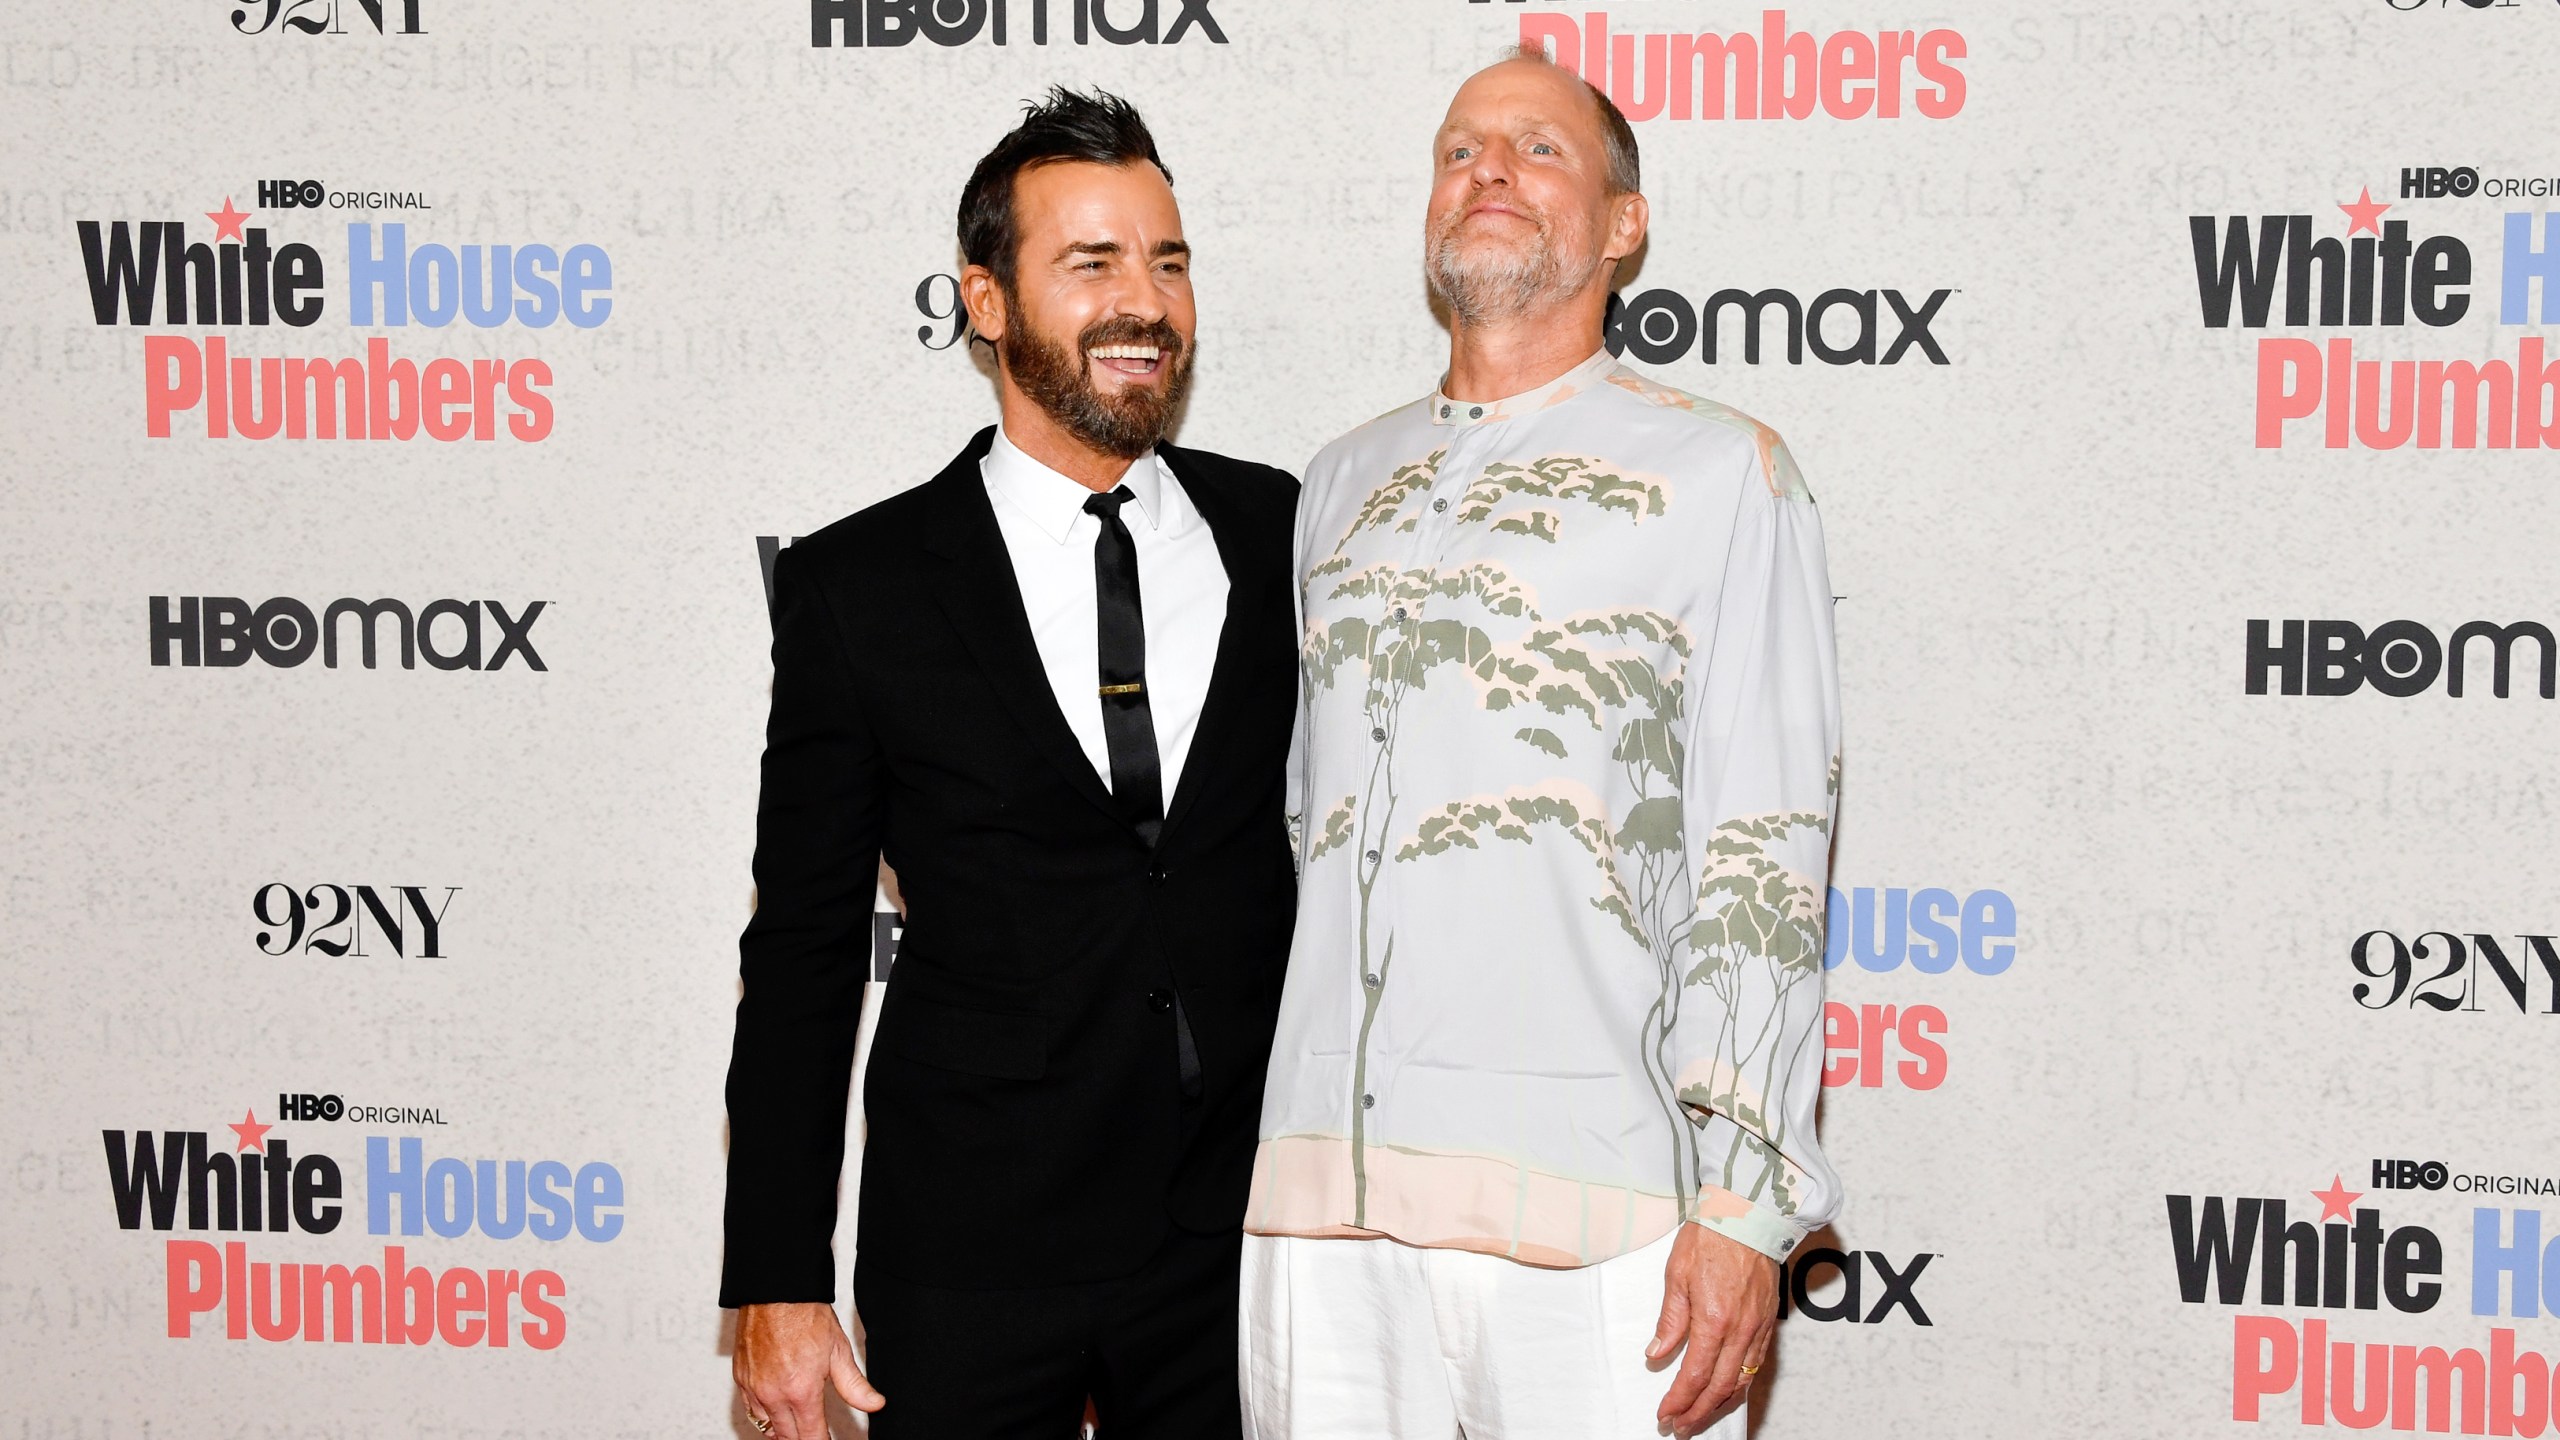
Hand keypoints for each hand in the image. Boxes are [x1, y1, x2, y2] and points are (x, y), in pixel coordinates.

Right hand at [734, 1301, 882, 1439]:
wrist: (775, 1292)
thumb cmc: (804, 1315)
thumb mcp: (838, 1351)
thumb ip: (855, 1385)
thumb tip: (874, 1404)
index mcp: (800, 1391)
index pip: (811, 1436)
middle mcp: (774, 1395)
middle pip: (788, 1437)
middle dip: (802, 1439)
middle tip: (814, 1436)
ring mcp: (754, 1388)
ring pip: (767, 1428)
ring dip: (782, 1432)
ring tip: (797, 1431)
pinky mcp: (741, 1379)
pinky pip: (751, 1410)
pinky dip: (764, 1416)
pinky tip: (776, 1414)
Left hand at [1646, 1223, 1777, 1436]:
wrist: (1749, 1215)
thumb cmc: (1711, 1237)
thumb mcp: (1676, 1275)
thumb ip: (1670, 1320)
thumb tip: (1657, 1353)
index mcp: (1714, 1321)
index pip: (1695, 1375)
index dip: (1679, 1400)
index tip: (1665, 1414)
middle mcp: (1740, 1331)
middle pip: (1720, 1388)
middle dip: (1697, 1412)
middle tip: (1678, 1426)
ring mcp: (1758, 1329)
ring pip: (1741, 1382)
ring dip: (1719, 1405)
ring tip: (1699, 1417)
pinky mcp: (1767, 1323)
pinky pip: (1755, 1366)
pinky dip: (1739, 1386)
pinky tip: (1726, 1392)